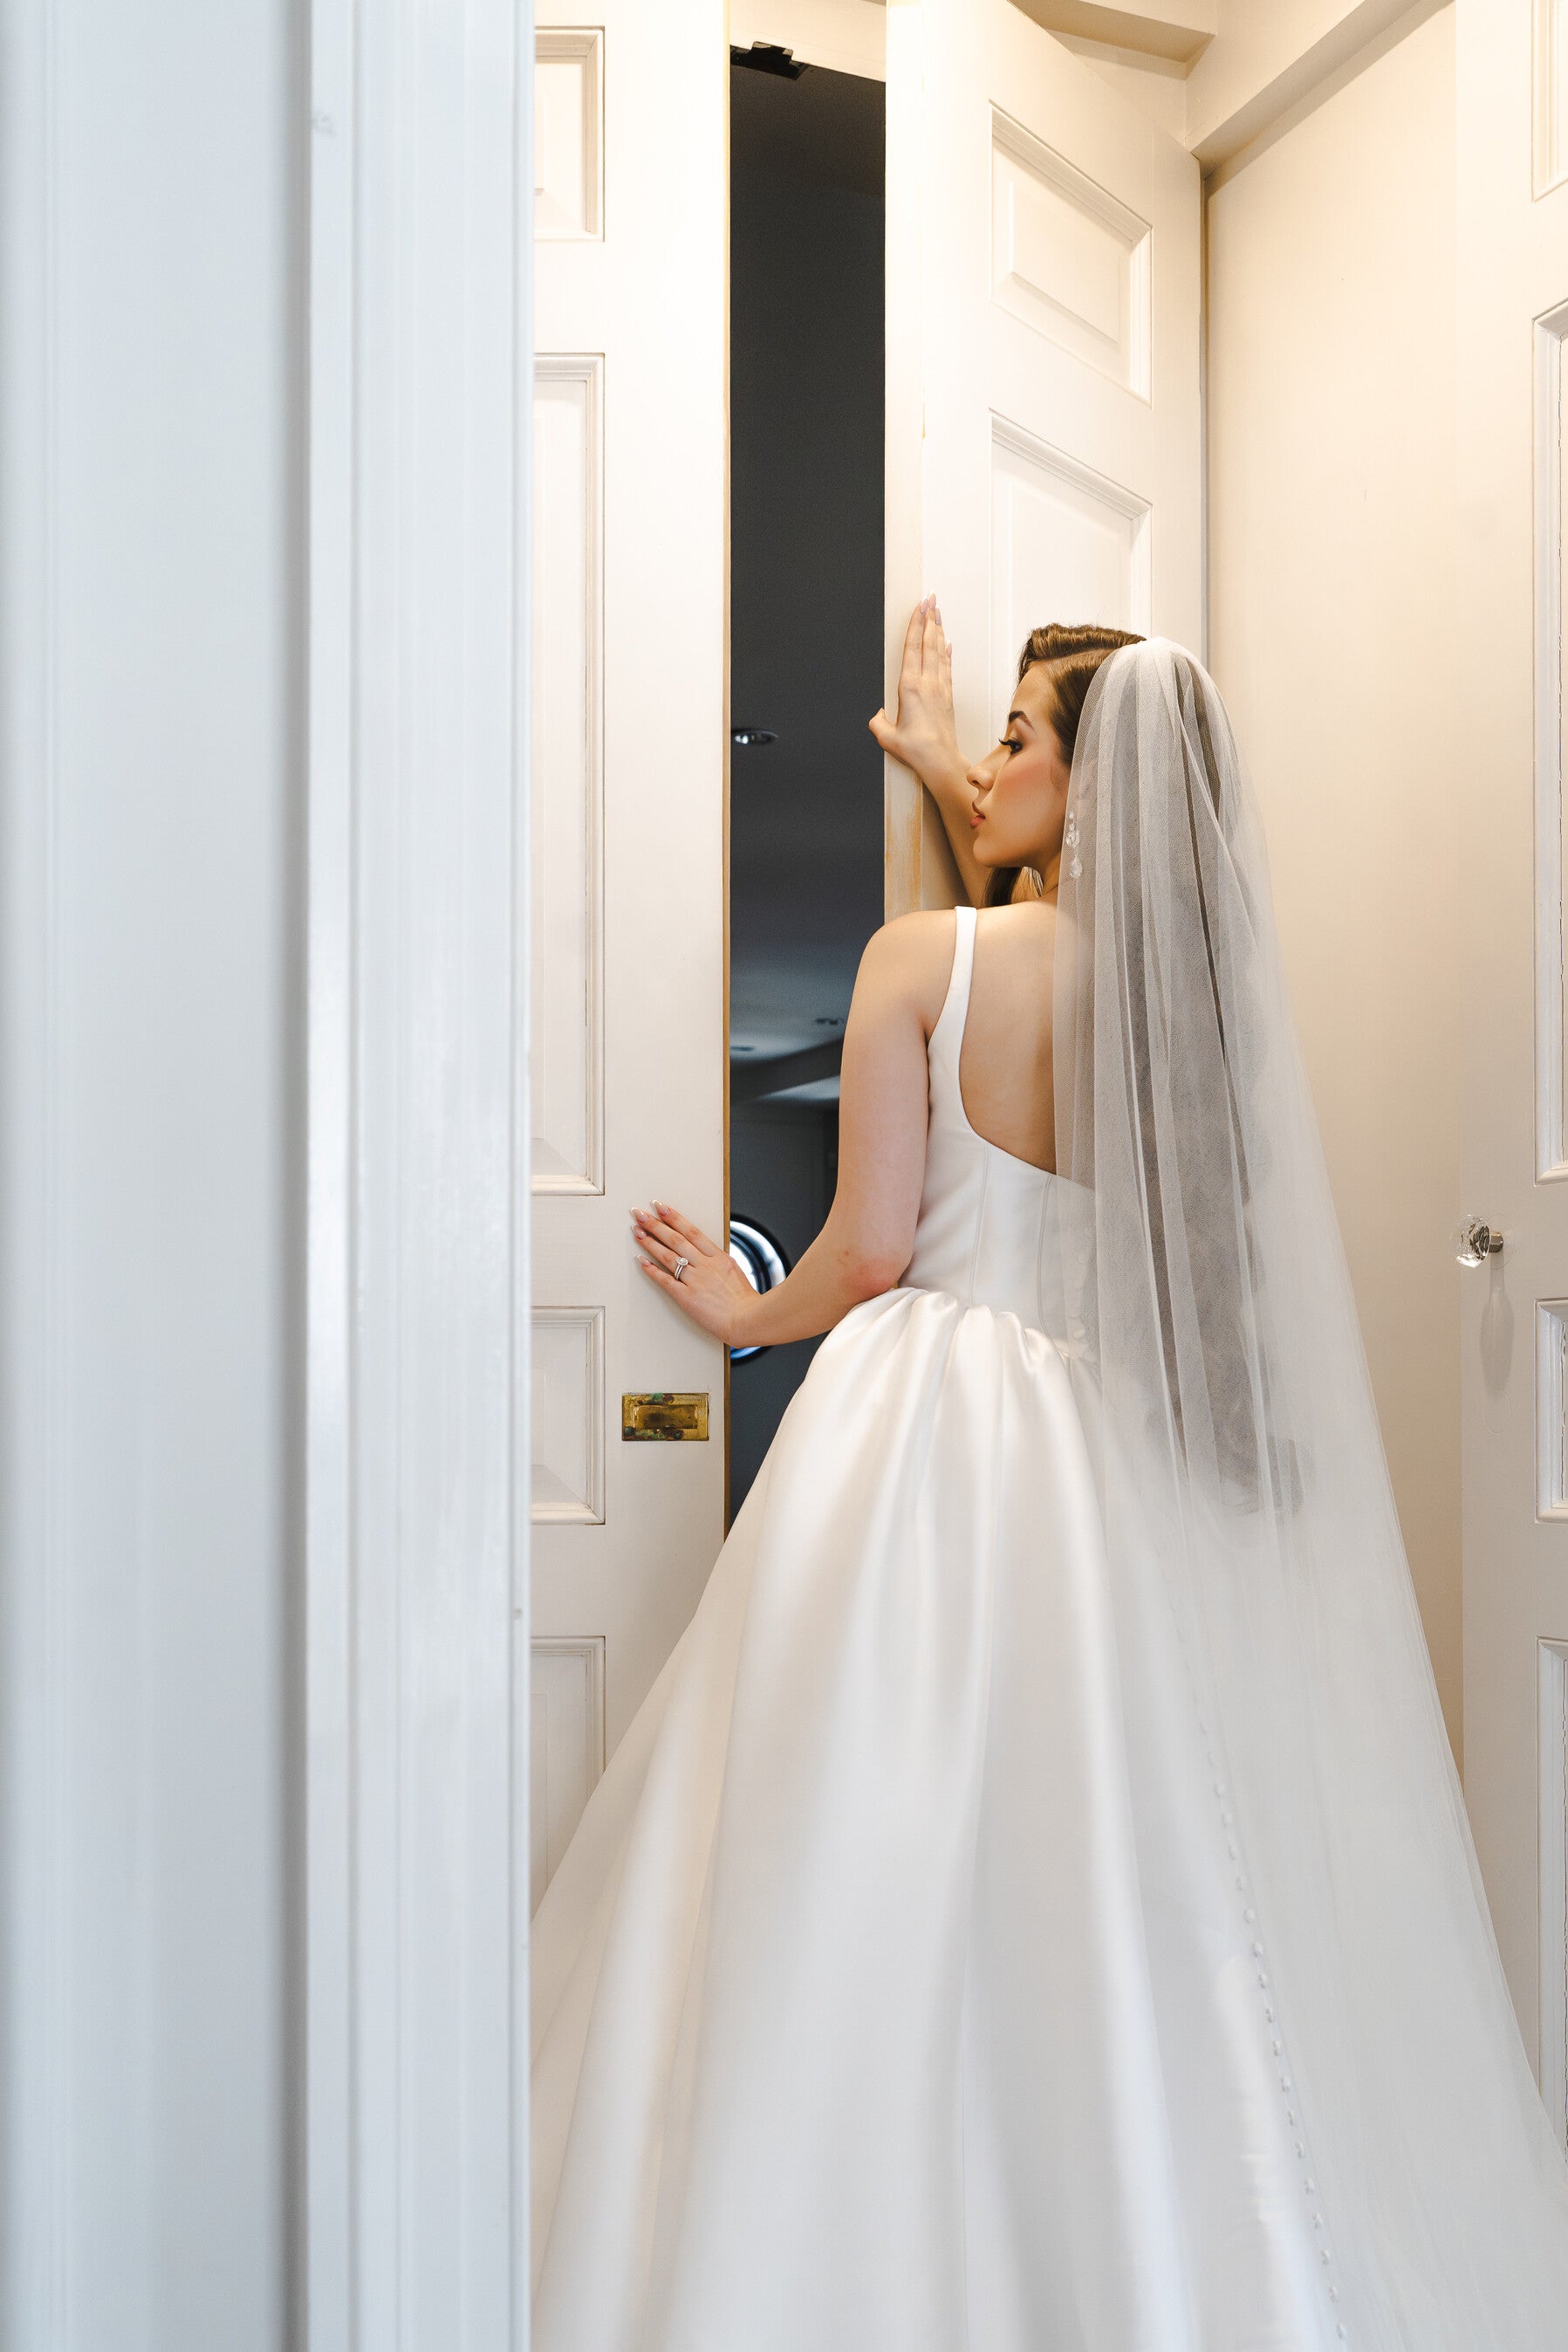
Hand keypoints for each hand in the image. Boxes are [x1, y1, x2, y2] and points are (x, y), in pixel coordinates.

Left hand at [631, 1202, 759, 1347]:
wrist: (748, 1320)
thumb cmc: (744, 1300)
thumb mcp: (734, 1271)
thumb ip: (718, 1261)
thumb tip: (705, 1253)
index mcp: (718, 1257)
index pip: (691, 1231)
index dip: (674, 1217)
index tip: (660, 1207)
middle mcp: (705, 1265)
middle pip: (676, 1239)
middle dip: (655, 1225)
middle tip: (640, 1214)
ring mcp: (695, 1280)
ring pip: (668, 1256)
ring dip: (650, 1242)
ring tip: (637, 1231)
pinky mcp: (687, 1297)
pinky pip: (666, 1280)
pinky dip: (652, 1270)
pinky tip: (641, 1260)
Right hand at [869, 596, 962, 782]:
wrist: (941, 760)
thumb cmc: (916, 750)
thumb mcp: (887, 737)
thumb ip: (877, 722)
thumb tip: (877, 715)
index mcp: (910, 687)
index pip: (912, 647)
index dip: (915, 624)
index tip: (918, 607)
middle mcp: (927, 683)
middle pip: (928, 642)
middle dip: (929, 618)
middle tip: (930, 599)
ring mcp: (940, 688)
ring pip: (939, 651)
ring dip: (938, 630)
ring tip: (937, 612)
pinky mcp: (947, 696)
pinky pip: (947, 667)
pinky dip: (946, 652)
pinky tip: (947, 643)